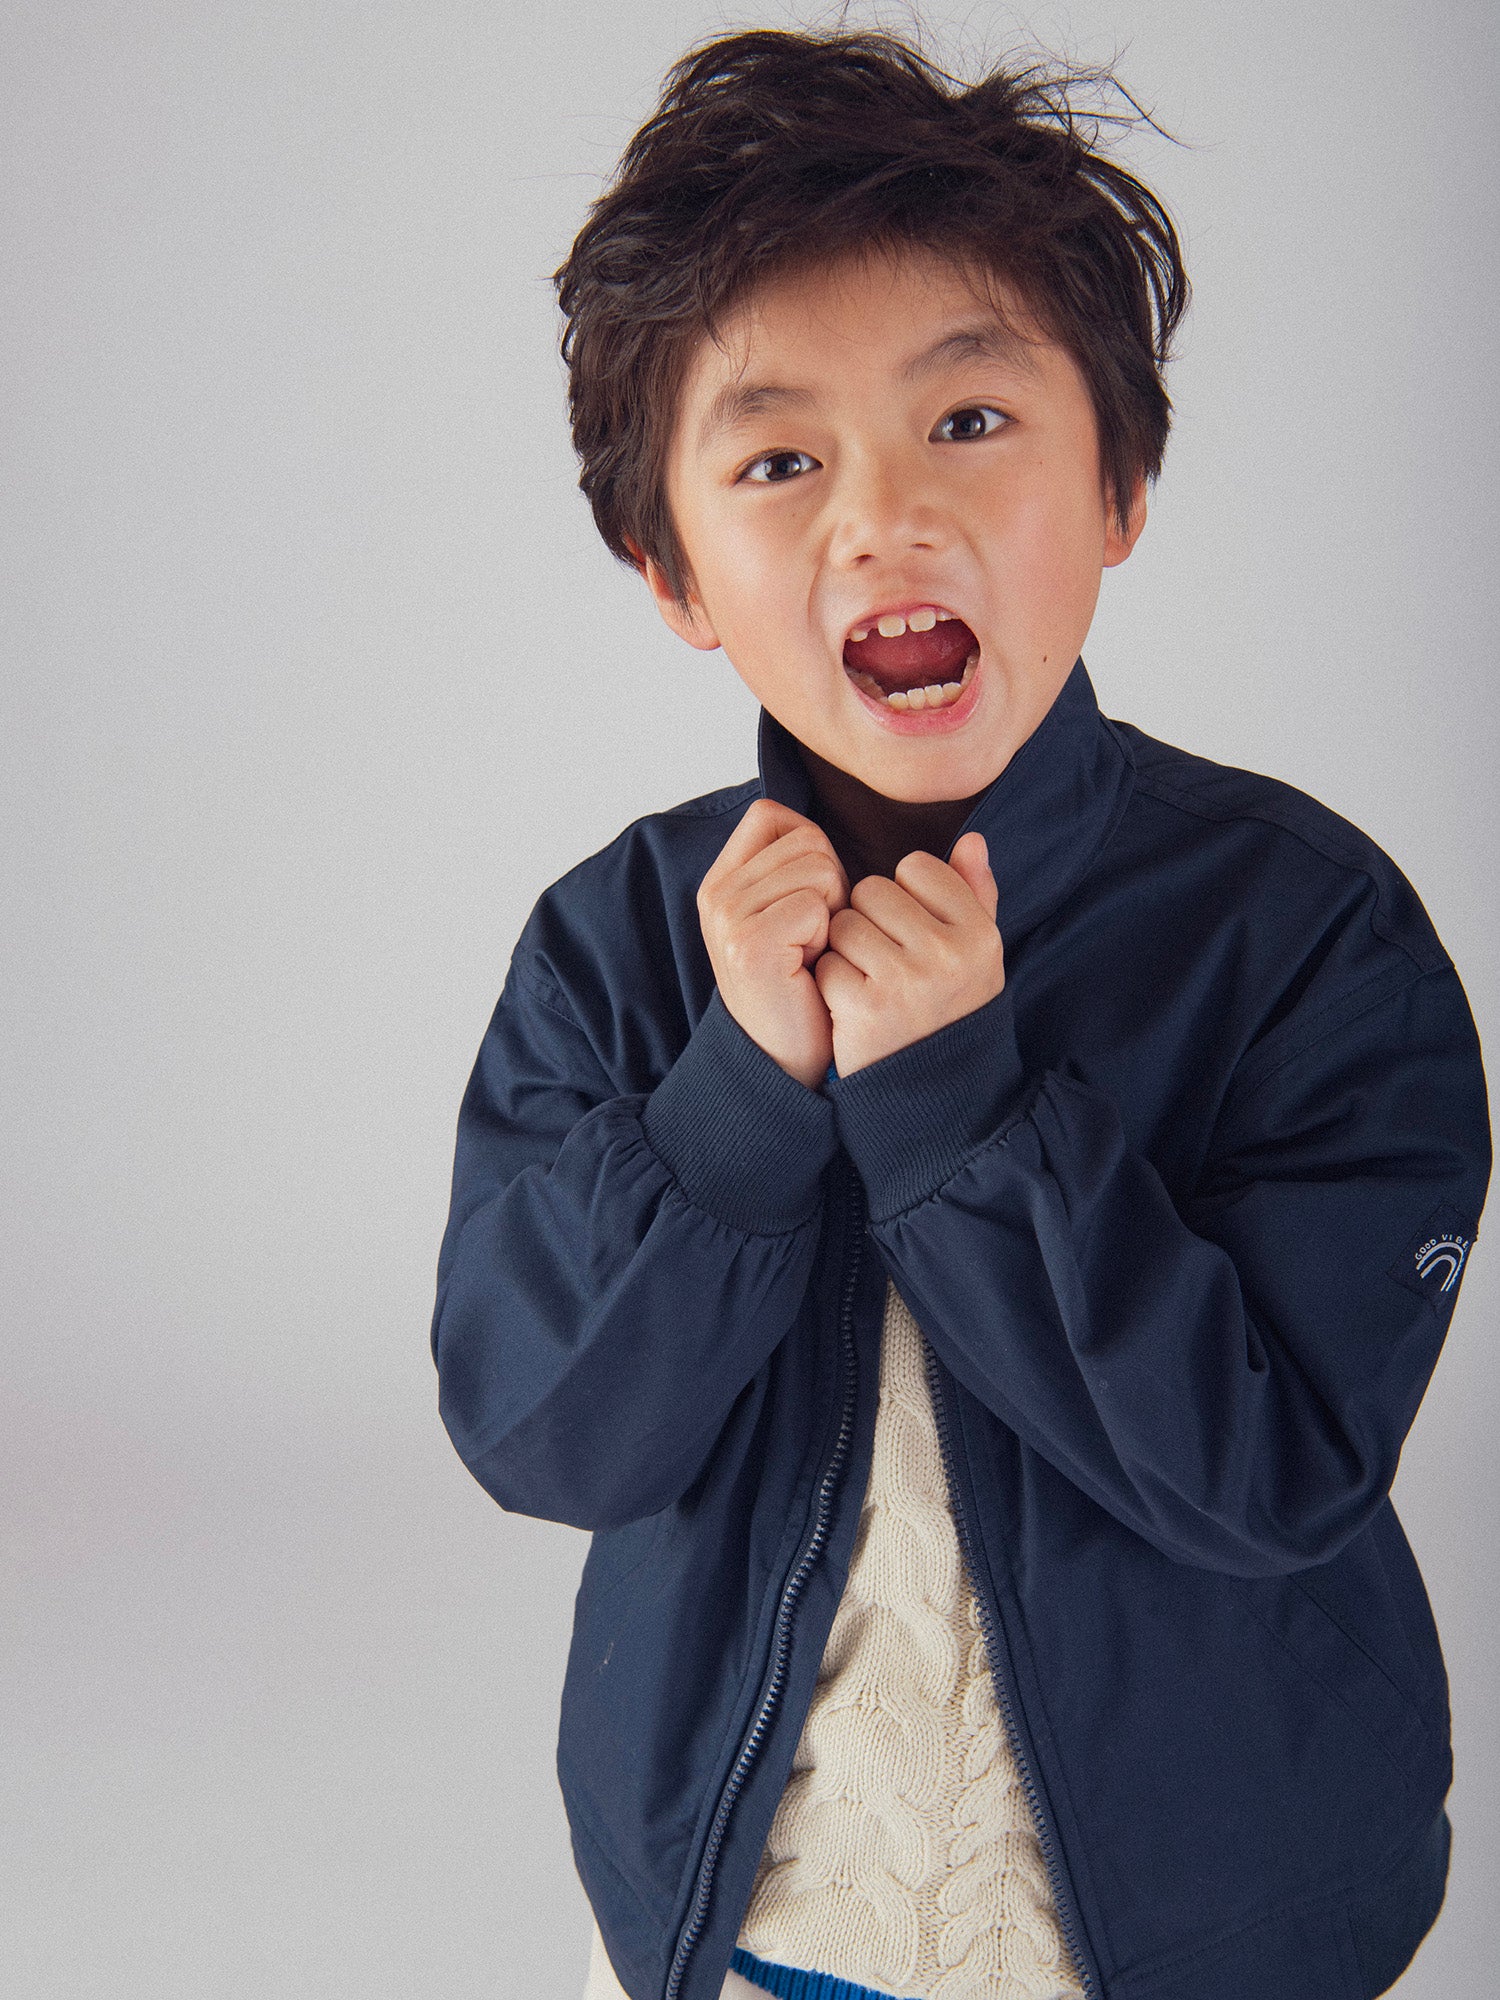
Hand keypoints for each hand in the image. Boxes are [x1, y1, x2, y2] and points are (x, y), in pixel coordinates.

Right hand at [697, 800, 849, 1089]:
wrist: (784, 1057)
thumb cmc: (802, 982)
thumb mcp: (786, 911)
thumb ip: (790, 864)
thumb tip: (816, 827)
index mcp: (720, 880)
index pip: (772, 815)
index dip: (809, 850)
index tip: (804, 903)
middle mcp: (716, 894)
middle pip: (807, 839)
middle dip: (829, 886)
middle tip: (810, 938)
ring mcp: (728, 918)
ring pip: (819, 869)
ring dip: (832, 912)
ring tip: (810, 952)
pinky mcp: (750, 944)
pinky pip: (818, 905)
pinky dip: (828, 937)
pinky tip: (809, 968)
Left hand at [812, 831, 1004, 1075]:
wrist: (931, 1091)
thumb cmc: (949, 1008)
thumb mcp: (976, 954)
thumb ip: (974, 894)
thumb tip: (972, 839)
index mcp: (979, 933)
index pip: (916, 867)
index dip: (903, 897)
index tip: (912, 934)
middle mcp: (948, 954)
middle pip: (872, 891)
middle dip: (869, 921)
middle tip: (886, 963)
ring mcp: (907, 981)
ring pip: (844, 923)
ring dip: (845, 950)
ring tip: (870, 981)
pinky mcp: (866, 1008)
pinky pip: (826, 963)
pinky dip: (831, 983)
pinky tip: (853, 1006)